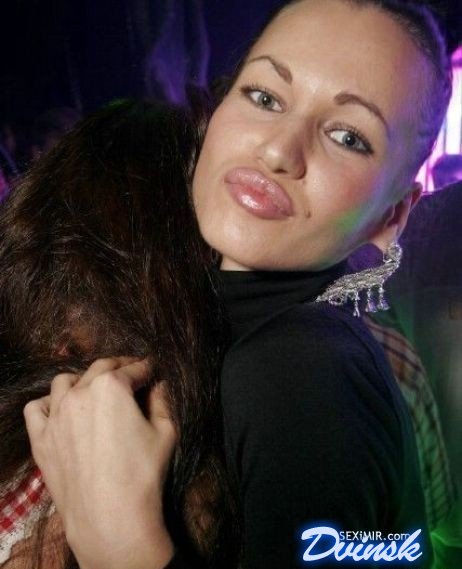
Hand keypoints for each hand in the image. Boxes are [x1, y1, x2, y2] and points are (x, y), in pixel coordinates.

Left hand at [24, 357, 176, 568]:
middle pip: (101, 368)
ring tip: (93, 390)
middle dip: (119, 367)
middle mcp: (80, 393)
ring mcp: (56, 414)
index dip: (147, 368)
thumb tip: (159, 386)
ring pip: (65, 381)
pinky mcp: (41, 438)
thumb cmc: (143, 473)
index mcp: (112, 386)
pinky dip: (49, 403)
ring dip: (82, 379)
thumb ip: (162, 402)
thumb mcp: (166, 432)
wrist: (110, 517)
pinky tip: (61, 410)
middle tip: (130, 374)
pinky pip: (36, 408)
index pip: (134, 369)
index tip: (152, 371)